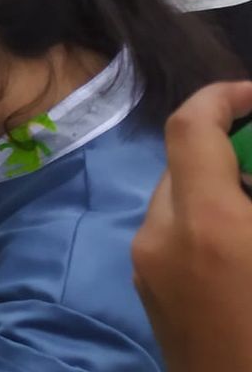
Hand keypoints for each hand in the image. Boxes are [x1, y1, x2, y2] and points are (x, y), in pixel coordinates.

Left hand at [133, 82, 251, 370]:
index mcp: (206, 224)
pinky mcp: (148, 294)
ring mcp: (147, 269)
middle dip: (229, 150)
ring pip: (177, 198)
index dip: (224, 96)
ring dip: (219, 188)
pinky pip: (171, 234)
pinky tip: (242, 247)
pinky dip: (205, 221)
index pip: (189, 126)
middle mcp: (160, 239)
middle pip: (183, 162)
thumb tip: (245, 166)